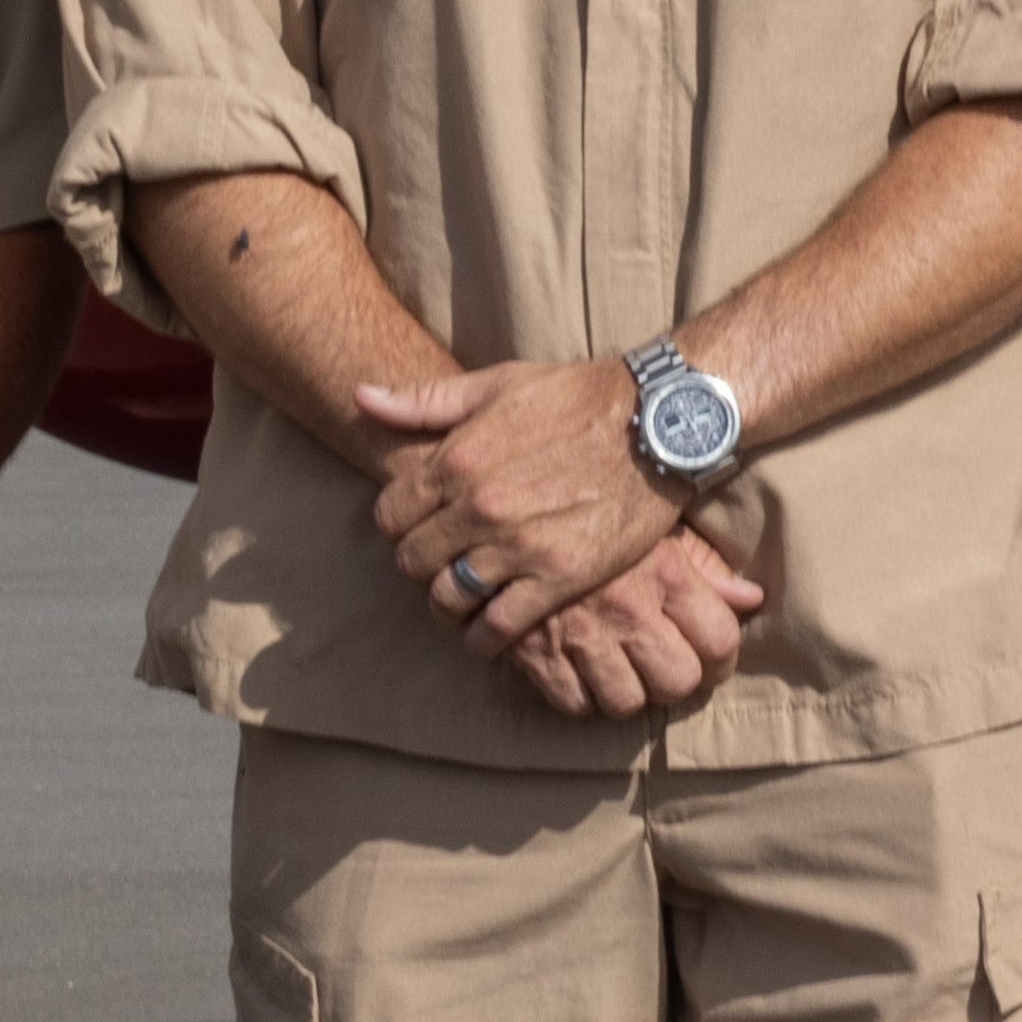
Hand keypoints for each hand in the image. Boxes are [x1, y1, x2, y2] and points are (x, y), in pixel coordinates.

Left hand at [366, 360, 686, 653]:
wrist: (660, 421)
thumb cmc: (579, 397)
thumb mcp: (500, 384)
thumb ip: (425, 401)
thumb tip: (360, 397)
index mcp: (459, 458)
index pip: (390, 516)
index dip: (399, 526)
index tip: (419, 528)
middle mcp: (480, 506)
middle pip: (413, 562)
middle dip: (420, 567)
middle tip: (441, 565)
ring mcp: (519, 546)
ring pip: (449, 598)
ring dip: (448, 605)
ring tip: (462, 600)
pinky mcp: (559, 577)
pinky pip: (499, 627)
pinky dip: (484, 638)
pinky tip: (488, 632)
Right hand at [505, 531, 768, 718]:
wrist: (511, 503)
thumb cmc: (596, 510)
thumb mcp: (657, 524)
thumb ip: (704, 566)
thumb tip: (750, 600)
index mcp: (666, 573)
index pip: (720, 641)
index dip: (722, 659)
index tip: (711, 657)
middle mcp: (628, 609)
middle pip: (678, 682)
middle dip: (677, 680)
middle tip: (667, 666)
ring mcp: (580, 633)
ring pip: (626, 702)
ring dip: (629, 692)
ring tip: (624, 669)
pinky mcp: (534, 650)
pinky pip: (573, 703)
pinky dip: (582, 696)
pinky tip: (583, 670)